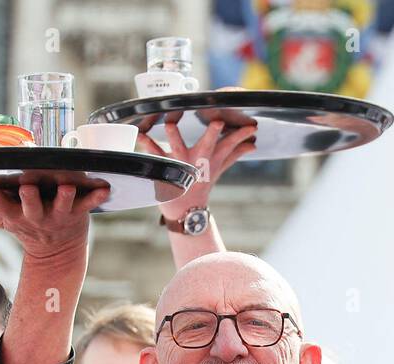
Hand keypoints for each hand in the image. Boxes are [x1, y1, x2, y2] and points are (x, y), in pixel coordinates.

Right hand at [0, 183, 108, 259]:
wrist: (58, 251)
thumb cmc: (26, 225)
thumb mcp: (0, 219)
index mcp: (17, 216)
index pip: (3, 209)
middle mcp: (37, 216)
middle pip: (31, 207)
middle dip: (29, 198)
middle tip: (28, 187)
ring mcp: (59, 214)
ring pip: (61, 206)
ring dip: (63, 198)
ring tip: (66, 188)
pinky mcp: (78, 212)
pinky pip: (89, 204)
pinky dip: (97, 197)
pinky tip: (105, 189)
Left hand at [141, 119, 256, 220]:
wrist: (185, 209)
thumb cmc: (202, 183)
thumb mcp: (220, 168)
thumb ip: (235, 152)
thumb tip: (253, 144)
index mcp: (211, 159)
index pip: (229, 145)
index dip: (239, 136)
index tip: (250, 127)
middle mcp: (197, 161)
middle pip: (207, 145)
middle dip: (213, 134)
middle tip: (218, 122)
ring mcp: (180, 164)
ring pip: (178, 149)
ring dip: (174, 137)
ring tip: (171, 124)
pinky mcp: (163, 168)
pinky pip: (153, 155)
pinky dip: (146, 144)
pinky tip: (140, 133)